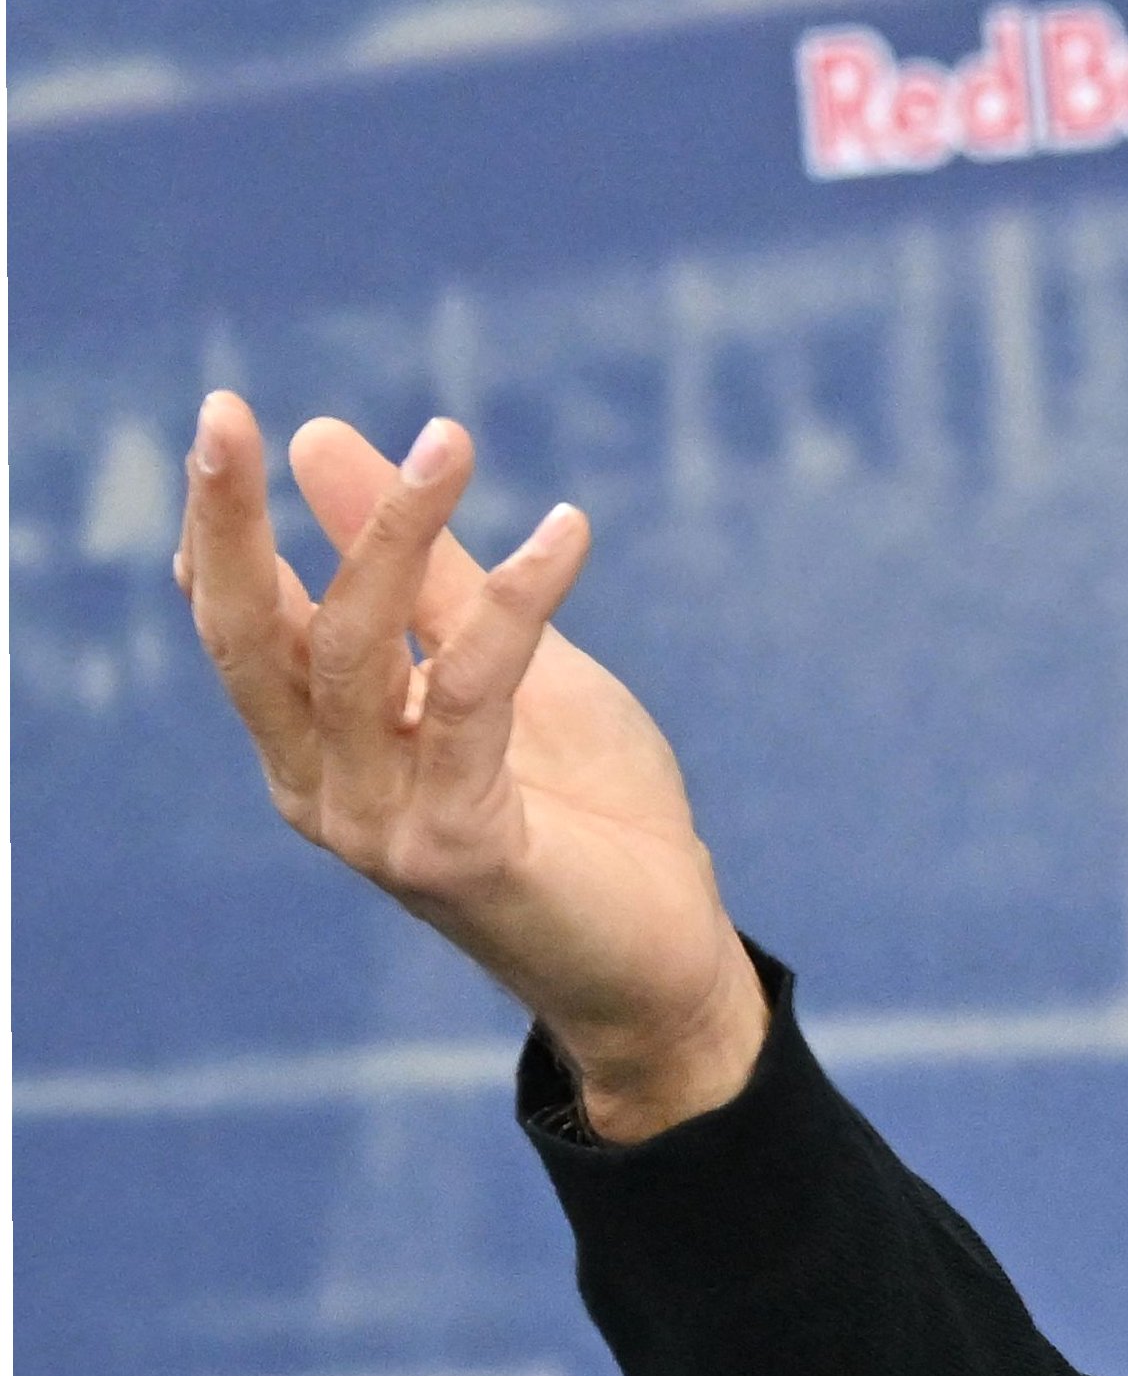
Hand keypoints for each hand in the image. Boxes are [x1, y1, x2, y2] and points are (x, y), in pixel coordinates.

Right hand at [175, 393, 765, 1139]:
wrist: (661, 961)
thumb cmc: (586, 811)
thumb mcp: (510, 666)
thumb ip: (428, 575)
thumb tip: (325, 446)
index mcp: (320, 751)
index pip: (242, 629)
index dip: (219, 532)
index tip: (224, 426)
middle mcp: (321, 789)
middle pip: (254, 639)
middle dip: (228, 526)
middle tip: (228, 415)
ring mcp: (378, 824)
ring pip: (357, 651)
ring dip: (398, 534)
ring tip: (450, 437)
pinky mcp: (455, 845)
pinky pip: (471, 695)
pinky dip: (516, 605)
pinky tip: (565, 532)